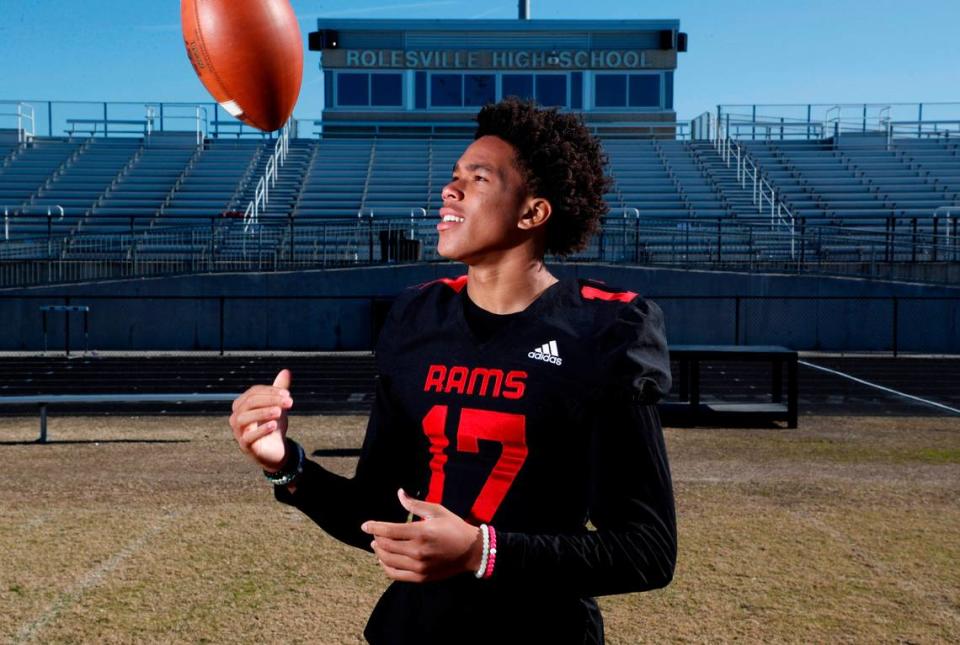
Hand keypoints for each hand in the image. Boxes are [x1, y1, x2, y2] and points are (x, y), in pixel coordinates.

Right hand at [229, 369, 293, 471]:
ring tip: (279, 411)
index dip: (271, 391)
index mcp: (242, 404)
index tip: (288, 394)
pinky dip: (260, 430)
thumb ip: (280, 389)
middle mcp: (236, 416)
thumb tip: (286, 371)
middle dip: (270, 400)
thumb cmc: (273, 425)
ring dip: (263, 412)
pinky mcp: (245, 446)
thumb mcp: (278, 405)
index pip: (254, 392)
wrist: (275, 450)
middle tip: (289, 401)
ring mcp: (238, 431)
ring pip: (244, 418)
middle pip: (249, 402)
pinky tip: (273, 425)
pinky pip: (248, 437)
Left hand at [361, 489, 483, 582]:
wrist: (472, 551)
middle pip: (386, 545)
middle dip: (376, 538)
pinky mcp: (421, 577)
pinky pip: (395, 574)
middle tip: (374, 533)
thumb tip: (399, 493)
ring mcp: (419, 566)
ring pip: (388, 560)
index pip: (388, 531)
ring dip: (379, 552)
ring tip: (377, 545)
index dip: (373, 527)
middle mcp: (417, 551)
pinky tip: (384, 560)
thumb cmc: (454, 527)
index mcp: (421, 532)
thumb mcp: (437, 511)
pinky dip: (386, 567)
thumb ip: (415, 504)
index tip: (365, 525)